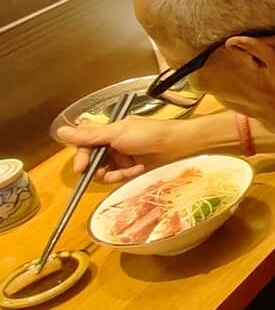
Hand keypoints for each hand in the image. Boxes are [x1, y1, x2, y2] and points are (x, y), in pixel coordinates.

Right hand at [57, 116, 208, 182]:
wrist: (177, 144)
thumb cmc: (148, 133)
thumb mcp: (116, 133)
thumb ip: (89, 136)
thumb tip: (61, 131)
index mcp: (108, 132)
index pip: (85, 146)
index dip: (82, 158)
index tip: (81, 168)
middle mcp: (113, 145)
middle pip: (94, 162)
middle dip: (99, 169)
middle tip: (105, 172)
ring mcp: (123, 158)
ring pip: (105, 173)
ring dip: (115, 174)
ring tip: (129, 169)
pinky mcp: (132, 169)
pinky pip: (119, 177)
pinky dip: (126, 175)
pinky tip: (138, 169)